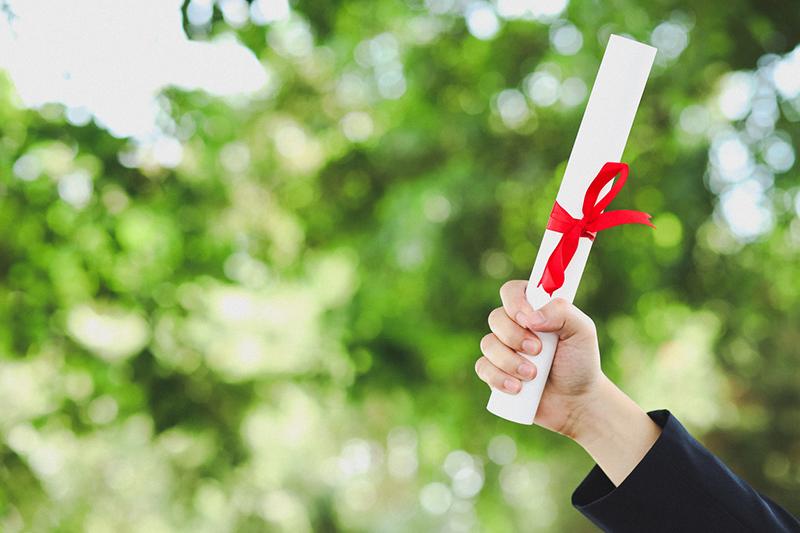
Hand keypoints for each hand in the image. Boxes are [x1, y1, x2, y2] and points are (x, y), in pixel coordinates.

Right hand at [475, 280, 661, 485]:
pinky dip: (498, 378)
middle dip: (514, 336)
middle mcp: (514, 325)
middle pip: (496, 318)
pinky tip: (516, 388)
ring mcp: (502, 349)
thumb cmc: (580, 362)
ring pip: (488, 344)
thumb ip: (563, 313)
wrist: (576, 401)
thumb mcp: (583, 332)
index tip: (528, 320)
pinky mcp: (495, 372)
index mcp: (533, 308)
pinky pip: (482, 368)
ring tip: (532, 375)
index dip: (514, 302)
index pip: (511, 291)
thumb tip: (532, 318)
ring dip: (509, 361)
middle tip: (537, 350)